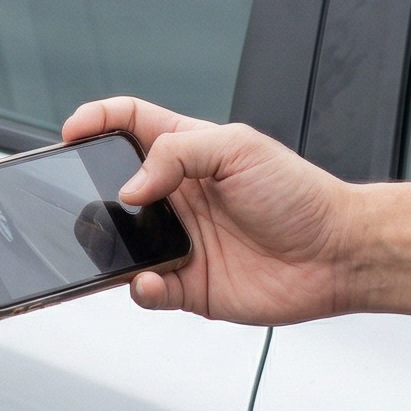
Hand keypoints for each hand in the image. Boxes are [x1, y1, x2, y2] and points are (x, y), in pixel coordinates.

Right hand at [62, 98, 363, 325]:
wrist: (337, 254)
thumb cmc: (301, 196)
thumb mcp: (238, 147)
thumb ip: (176, 153)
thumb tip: (129, 186)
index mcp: (188, 154)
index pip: (130, 124)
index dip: (97, 121)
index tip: (73, 132)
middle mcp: (178, 197)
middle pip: (112, 186)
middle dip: (87, 189)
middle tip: (78, 193)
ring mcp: (178, 241)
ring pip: (119, 243)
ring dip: (106, 245)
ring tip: (109, 241)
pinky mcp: (186, 284)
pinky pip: (144, 289)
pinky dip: (141, 287)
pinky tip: (153, 278)